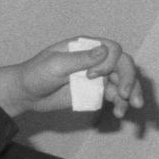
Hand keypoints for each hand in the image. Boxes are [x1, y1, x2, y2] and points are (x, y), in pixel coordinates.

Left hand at [13, 37, 143, 117]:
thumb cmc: (36, 74)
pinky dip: (120, 103)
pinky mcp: (95, 92)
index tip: (92, 76)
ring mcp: (97, 76)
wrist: (26, 93)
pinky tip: (119, 112)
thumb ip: (79, 59)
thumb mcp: (55, 64)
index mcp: (87, 46)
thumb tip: (104, 50)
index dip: (109, 63)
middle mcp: (96, 59)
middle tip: (126, 95)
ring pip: (123, 81)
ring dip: (131, 93)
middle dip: (129, 79)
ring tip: (131, 107)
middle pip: (124, 64)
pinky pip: (114, 96)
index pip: (113, 50)